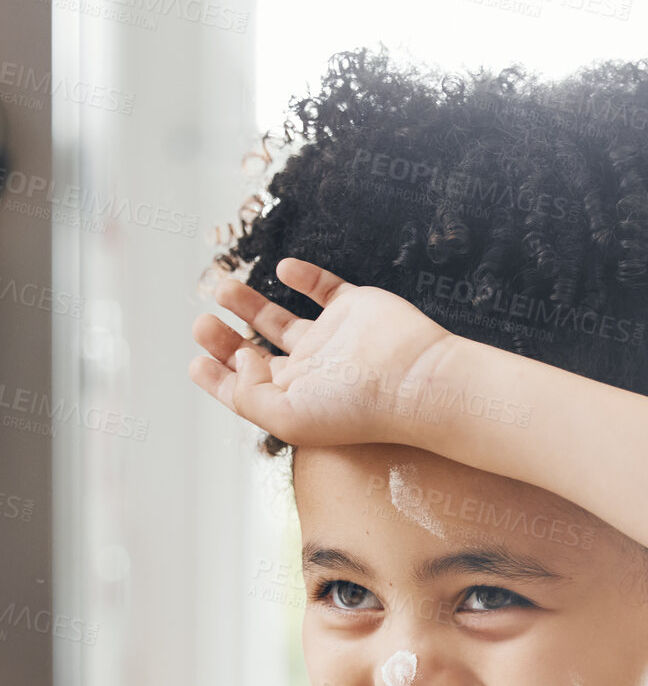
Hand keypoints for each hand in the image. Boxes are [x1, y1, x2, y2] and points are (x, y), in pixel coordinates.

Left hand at [188, 256, 452, 446]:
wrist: (414, 378)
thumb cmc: (357, 408)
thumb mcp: (287, 417)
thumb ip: (248, 394)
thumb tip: (237, 358)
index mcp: (295, 400)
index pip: (248, 390)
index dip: (219, 378)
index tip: (195, 362)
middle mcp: (311, 372)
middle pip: (258, 354)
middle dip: (225, 339)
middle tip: (200, 323)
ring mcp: (333, 339)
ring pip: (281, 320)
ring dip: (250, 305)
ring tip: (222, 287)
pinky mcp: (354, 308)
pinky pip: (324, 288)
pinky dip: (303, 275)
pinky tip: (284, 269)